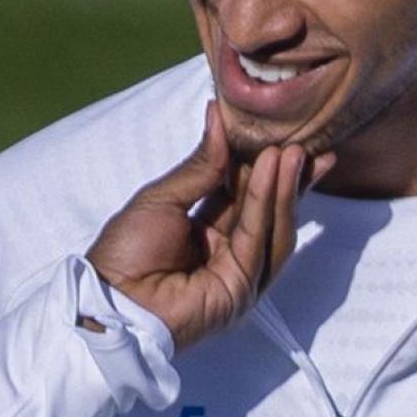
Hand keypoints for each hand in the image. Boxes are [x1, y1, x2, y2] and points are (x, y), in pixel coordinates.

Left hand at [85, 103, 332, 349]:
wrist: (111, 299)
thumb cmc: (125, 250)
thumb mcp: (161, 198)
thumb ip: (199, 166)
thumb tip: (218, 118)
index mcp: (203, 231)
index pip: (241, 194)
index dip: (260, 166)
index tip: (280, 134)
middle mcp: (225, 251)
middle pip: (264, 209)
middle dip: (285, 176)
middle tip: (304, 140)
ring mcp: (239, 272)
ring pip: (270, 223)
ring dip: (282, 185)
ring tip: (291, 150)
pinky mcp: (244, 286)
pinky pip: (260, 238)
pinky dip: (267, 202)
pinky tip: (274, 171)